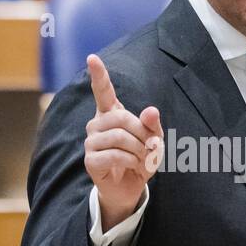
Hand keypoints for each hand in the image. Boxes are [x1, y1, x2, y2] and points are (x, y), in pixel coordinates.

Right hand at [84, 54, 162, 229]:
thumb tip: (151, 110)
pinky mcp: (90, 160)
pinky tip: (133, 166)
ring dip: (139, 150)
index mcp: (111, 114)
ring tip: (143, 159)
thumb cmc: (140, 159)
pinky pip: (114, 155)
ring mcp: (91, 142)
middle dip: (143, 133)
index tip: (92, 57)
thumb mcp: (154, 141)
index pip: (103, 91)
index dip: (98, 75)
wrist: (129, 188)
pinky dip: (131, 161)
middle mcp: (97, 124)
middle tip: (151, 148)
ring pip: (119, 137)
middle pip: (122, 118)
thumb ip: (153, 125)